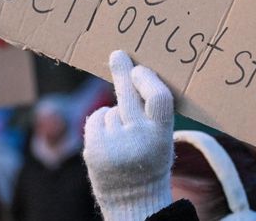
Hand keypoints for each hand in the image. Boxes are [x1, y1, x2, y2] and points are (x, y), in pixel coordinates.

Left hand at [83, 51, 173, 220]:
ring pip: (111, 110)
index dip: (148, 80)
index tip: (140, 69)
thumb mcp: (160, 138)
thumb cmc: (150, 159)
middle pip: (128, 96)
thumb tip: (135, 70)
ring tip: (123, 139)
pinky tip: (109, 140)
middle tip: (118, 55)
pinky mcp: (93, 150)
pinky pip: (96, 119)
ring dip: (115, 115)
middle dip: (123, 72)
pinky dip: (101, 123)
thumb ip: (151, 111)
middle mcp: (138, 140)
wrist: (134, 201)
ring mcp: (114, 146)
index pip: (159, 99)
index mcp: (162, 136)